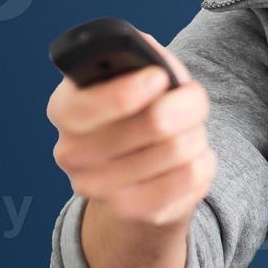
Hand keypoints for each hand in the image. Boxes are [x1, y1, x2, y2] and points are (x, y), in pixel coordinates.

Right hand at [47, 31, 216, 229]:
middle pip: (153, 124)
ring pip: (180, 149)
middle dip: (185, 105)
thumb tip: (154, 63)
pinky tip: (191, 157)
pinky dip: (204, 160)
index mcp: (64, 109)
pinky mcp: (133, 212)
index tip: (158, 77)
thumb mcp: (135, 71)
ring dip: (197, 132)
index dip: (129, 90)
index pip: (87, 106)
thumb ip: (140, 55)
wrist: (139, 168)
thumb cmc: (139, 106)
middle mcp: (71, 153)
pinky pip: (192, 178)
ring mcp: (99, 189)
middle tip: (188, 101)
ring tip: (188, 130)